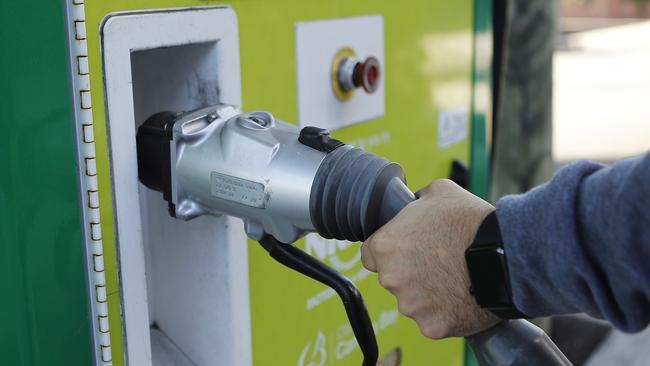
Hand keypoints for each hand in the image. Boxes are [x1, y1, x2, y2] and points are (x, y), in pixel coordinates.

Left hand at [361, 179, 499, 338]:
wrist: (505, 255)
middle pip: (391, 278)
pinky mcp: (431, 326)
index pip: (370, 254)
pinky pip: (433, 320)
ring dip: (427, 293)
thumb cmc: (470, 222)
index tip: (406, 250)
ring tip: (454, 278)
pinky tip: (462, 296)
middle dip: (409, 272)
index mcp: (384, 246)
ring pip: (412, 302)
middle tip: (437, 261)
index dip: (388, 251)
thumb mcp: (438, 192)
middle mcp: (391, 278)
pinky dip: (445, 312)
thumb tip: (413, 203)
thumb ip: (415, 201)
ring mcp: (410, 306)